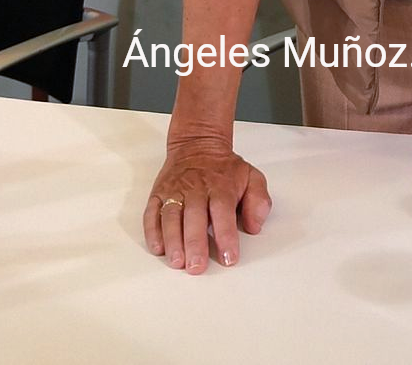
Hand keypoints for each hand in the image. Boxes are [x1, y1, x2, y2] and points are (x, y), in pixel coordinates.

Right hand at [143, 136, 271, 272]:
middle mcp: (196, 189)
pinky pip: (152, 213)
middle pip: (194, 217)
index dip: (226, 236)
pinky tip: (158, 248)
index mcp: (220, 187)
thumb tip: (255, 226)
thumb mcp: (251, 176)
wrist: (197, 144)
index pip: (223, 212)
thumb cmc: (224, 168)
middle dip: (195, 243)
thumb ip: (259, 201)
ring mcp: (174, 192)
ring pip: (171, 217)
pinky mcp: (158, 194)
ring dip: (172, 240)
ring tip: (177, 262)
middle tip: (197, 266)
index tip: (228, 257)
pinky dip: (152, 231)